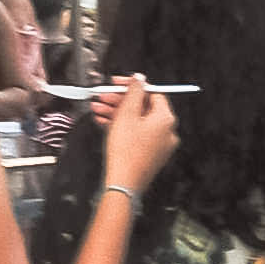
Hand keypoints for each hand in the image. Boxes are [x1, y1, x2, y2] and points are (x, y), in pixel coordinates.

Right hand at [94, 76, 179, 194]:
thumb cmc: (126, 152)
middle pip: (143, 107)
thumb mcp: (126, 114)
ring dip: (116, 113)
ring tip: (98, 109)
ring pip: (137, 121)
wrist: (123, 184)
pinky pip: (136, 134)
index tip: (117, 83)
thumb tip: (139, 79)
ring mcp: (159, 145)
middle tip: (103, 97)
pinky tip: (104, 122)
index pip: (152, 93)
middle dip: (120, 100)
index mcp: (166, 119)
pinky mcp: (149, 155)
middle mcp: (167, 132)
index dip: (133, 86)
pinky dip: (121, 127)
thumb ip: (134, 92)